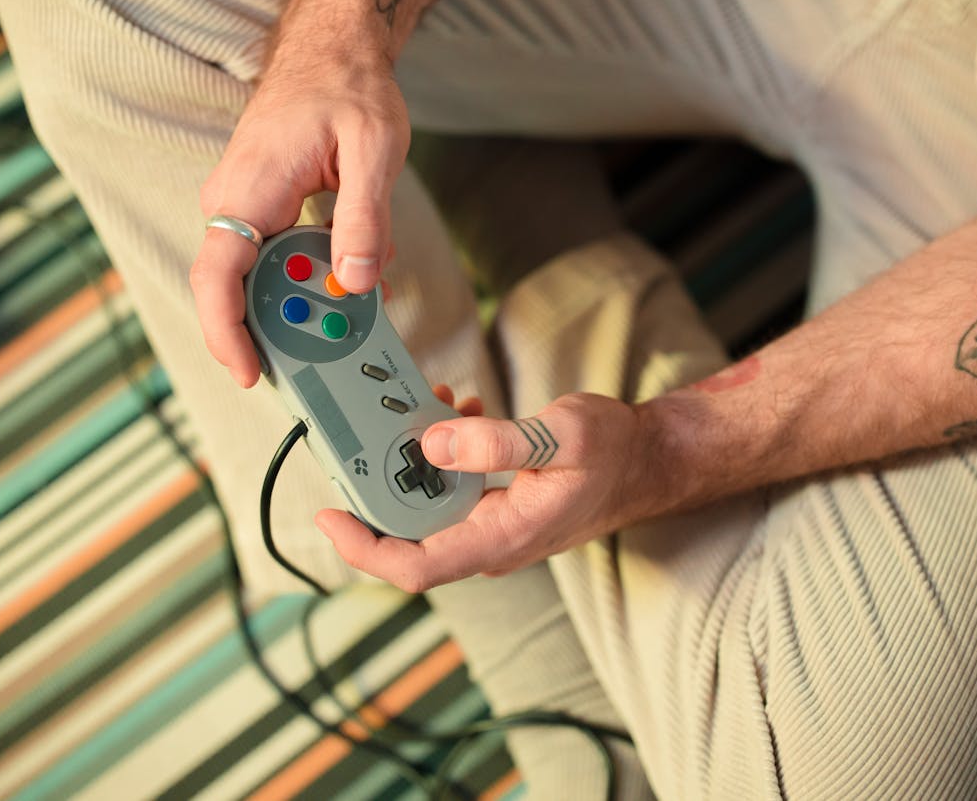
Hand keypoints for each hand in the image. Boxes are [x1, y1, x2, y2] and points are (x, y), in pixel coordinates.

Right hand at [191, 46, 408, 387]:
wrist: (333, 46)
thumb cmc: (348, 86)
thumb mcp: (375, 148)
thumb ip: (365, 218)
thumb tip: (357, 281)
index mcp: (250, 189)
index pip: (218, 277)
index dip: (227, 333)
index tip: (251, 372)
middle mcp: (234, 202)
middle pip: (245, 290)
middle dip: (293, 324)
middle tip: (345, 337)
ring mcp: (243, 206)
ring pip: (267, 277)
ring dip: (312, 295)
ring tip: (362, 290)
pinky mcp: (261, 209)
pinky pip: (278, 257)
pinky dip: (314, 273)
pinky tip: (352, 270)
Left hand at [315, 388, 662, 592]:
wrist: (648, 462)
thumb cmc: (615, 452)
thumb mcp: (564, 434)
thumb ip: (500, 441)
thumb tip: (431, 446)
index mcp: (502, 538)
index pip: (415, 568)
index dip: (363, 549)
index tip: (328, 516)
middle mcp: (490, 543)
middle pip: (407, 538)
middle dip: (379, 485)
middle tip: (370, 431)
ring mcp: (491, 528)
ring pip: (426, 509)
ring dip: (410, 462)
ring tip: (425, 408)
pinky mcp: (495, 510)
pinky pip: (448, 491)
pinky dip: (439, 455)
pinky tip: (456, 415)